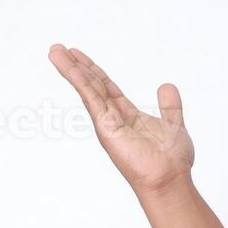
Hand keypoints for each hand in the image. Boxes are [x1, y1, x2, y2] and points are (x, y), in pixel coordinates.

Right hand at [47, 43, 194, 192]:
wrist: (170, 179)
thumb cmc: (172, 161)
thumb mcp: (173, 124)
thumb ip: (169, 106)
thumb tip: (167, 86)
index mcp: (126, 116)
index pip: (106, 87)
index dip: (93, 70)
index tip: (78, 54)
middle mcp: (113, 119)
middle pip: (91, 85)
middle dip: (75, 66)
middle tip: (57, 48)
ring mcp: (107, 123)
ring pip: (87, 89)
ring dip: (71, 70)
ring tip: (54, 51)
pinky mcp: (106, 127)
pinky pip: (91, 99)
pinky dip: (80, 81)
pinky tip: (70, 67)